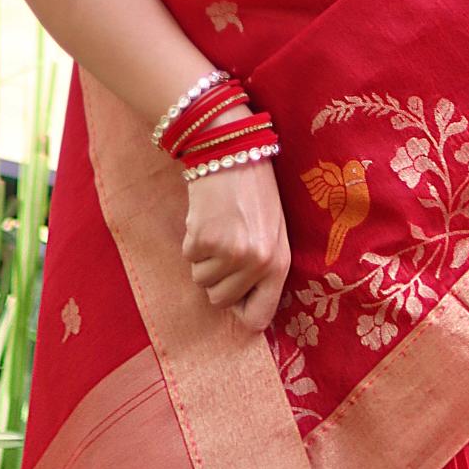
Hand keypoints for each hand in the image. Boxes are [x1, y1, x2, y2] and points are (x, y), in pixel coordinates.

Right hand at [180, 158, 291, 332]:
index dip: (241, 312)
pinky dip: (191, 240)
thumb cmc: (254, 192)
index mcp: (280, 263)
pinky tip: (205, 217)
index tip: (234, 298)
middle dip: (216, 279)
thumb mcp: (273, 231)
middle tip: (224, 247)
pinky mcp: (204, 240)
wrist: (231, 151)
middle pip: (220, 302)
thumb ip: (264, 269)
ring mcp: (230, 253)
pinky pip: (188, 258)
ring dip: (203, 258)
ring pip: (201, 280)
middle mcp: (258, 263)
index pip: (258, 318)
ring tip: (218, 227)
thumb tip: (244, 309)